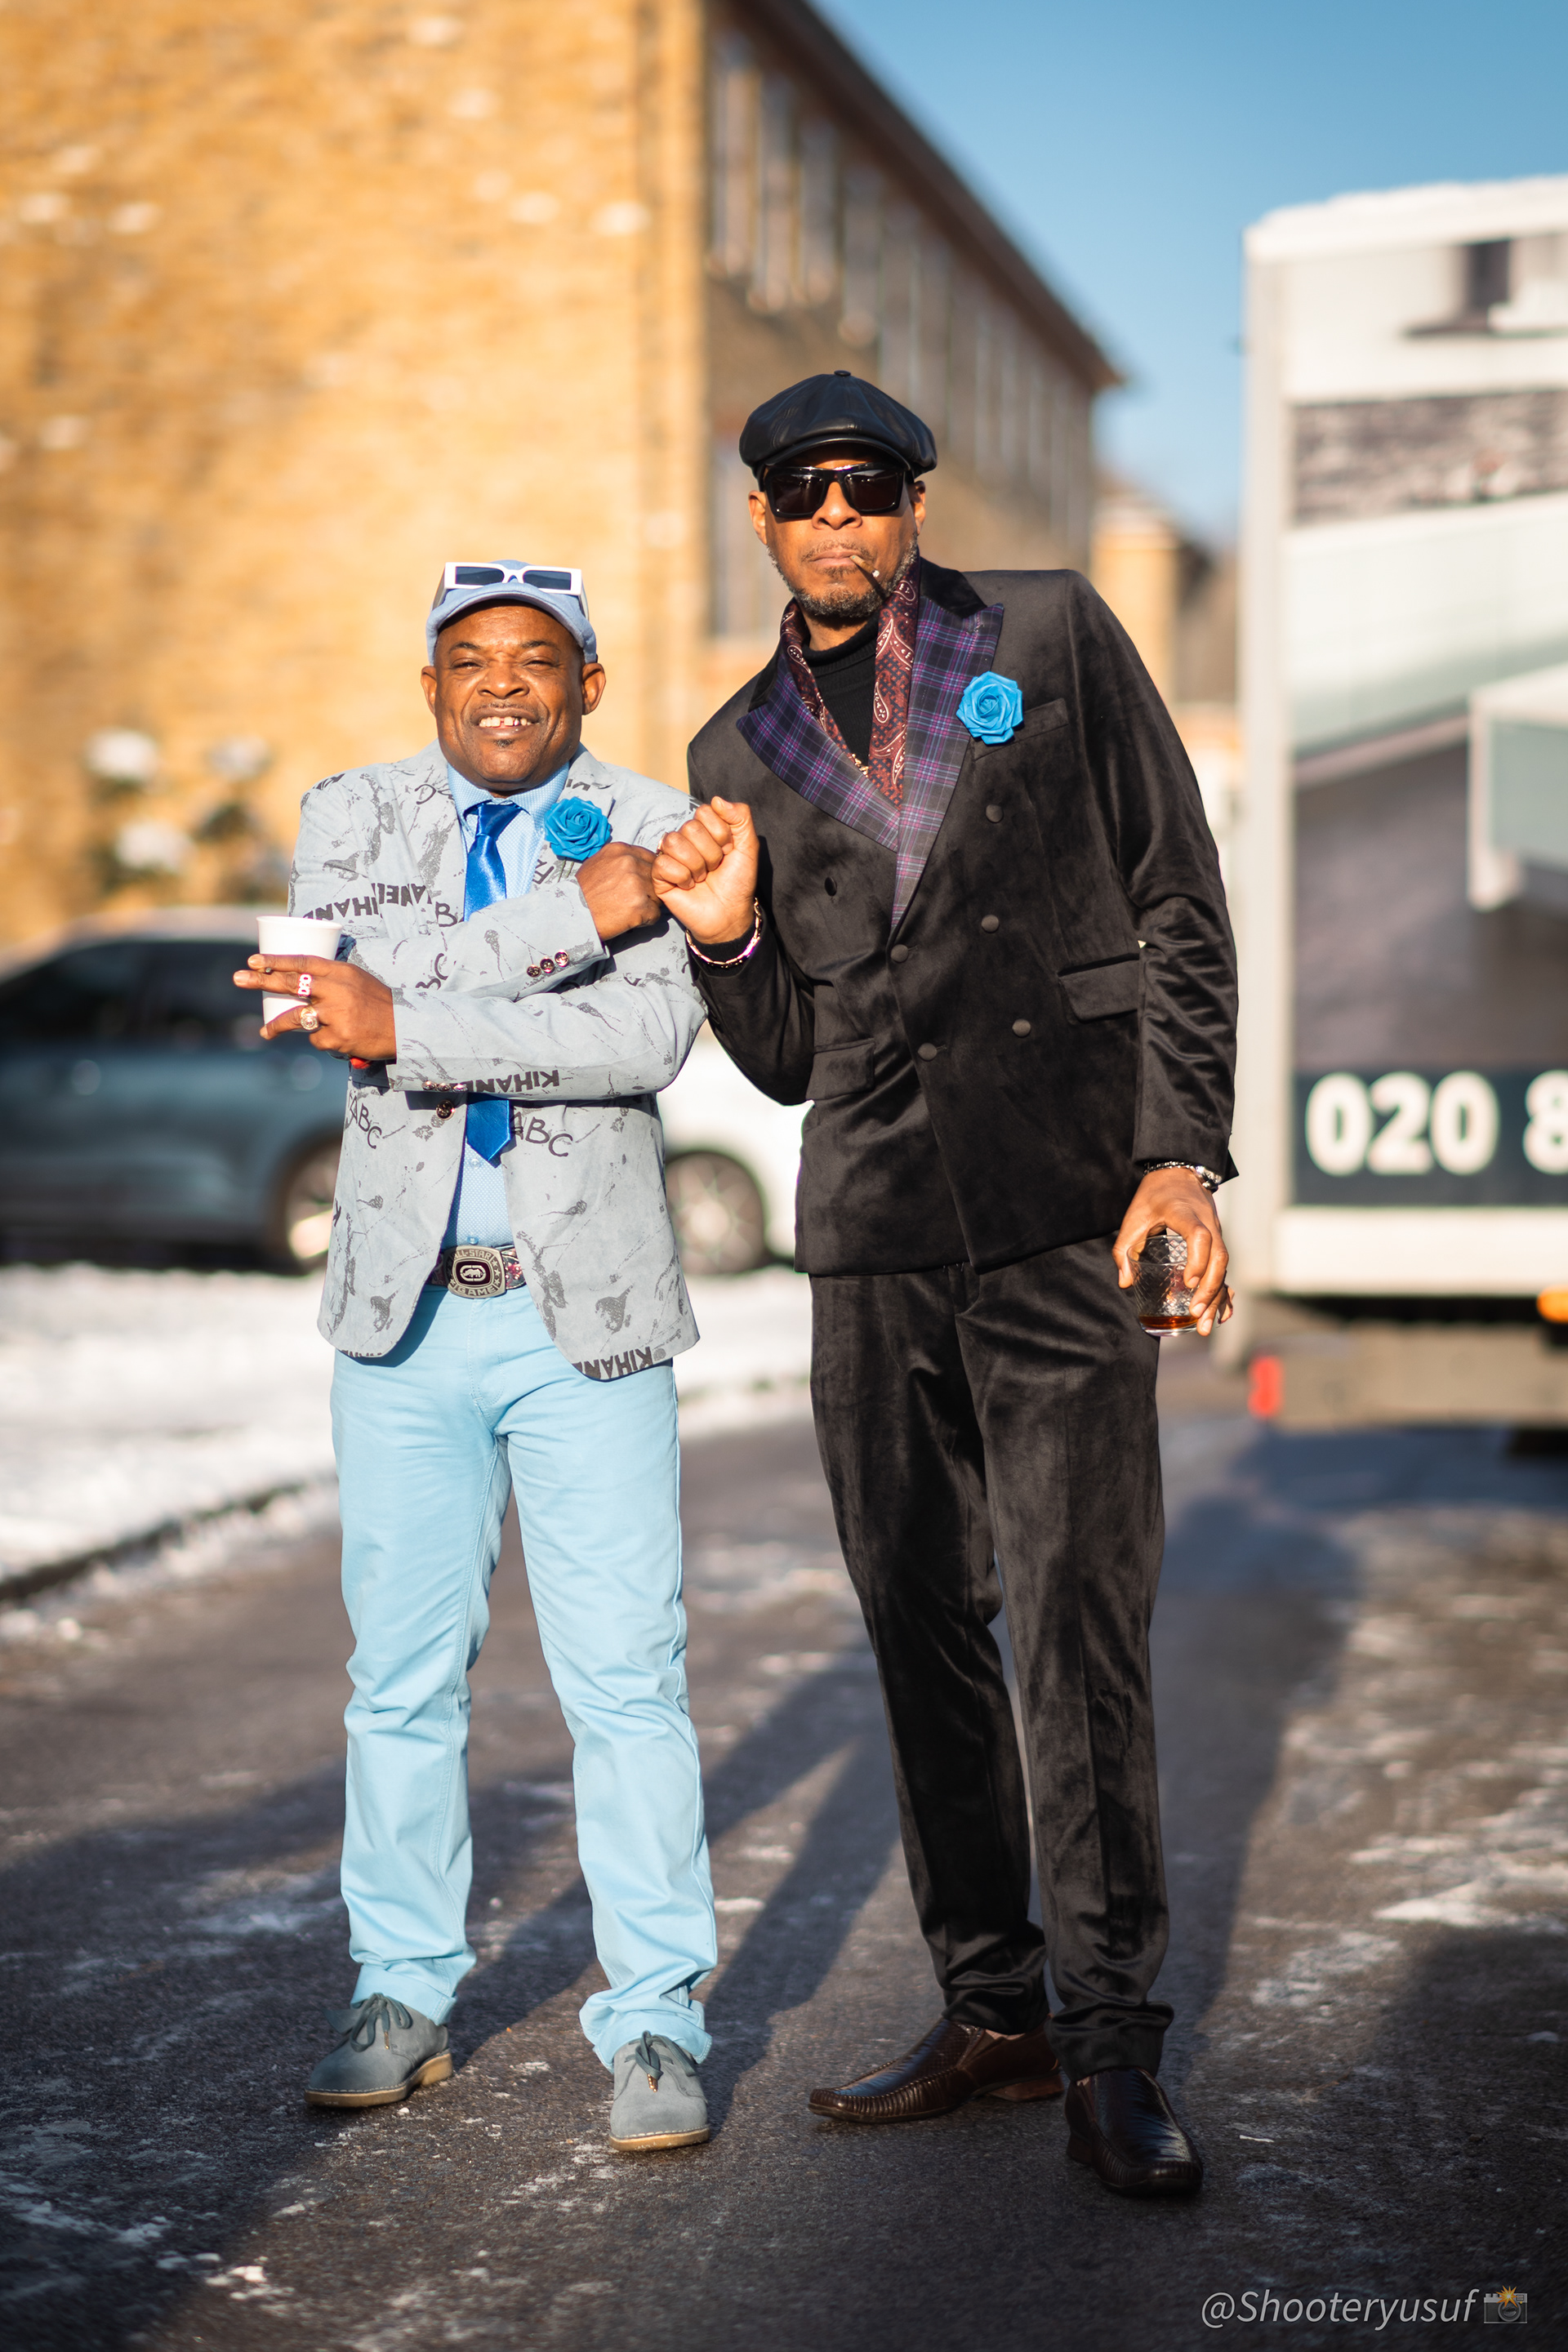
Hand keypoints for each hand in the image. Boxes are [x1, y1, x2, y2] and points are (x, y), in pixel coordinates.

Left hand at [233, 955, 397, 1059]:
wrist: (405, 1028)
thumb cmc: (378, 1004)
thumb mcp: (357, 981)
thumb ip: (331, 979)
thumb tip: (297, 981)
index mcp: (342, 972)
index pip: (303, 962)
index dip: (276, 961)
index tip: (254, 961)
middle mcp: (337, 990)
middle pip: (292, 983)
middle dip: (261, 981)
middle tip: (238, 978)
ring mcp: (337, 1014)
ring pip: (296, 1017)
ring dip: (277, 1026)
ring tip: (265, 1032)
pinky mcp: (338, 1037)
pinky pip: (316, 1039)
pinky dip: (321, 1040)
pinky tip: (335, 1040)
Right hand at [577, 841, 659, 941]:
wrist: (572, 914)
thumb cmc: (583, 892)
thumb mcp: (598, 862)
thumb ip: (619, 859)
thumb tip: (638, 861)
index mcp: (621, 851)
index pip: (650, 859)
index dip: (646, 873)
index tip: (639, 883)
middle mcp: (630, 863)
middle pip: (656, 877)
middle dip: (649, 889)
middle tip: (633, 899)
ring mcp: (636, 884)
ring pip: (658, 895)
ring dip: (648, 904)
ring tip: (629, 909)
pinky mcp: (640, 906)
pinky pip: (655, 914)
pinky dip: (646, 920)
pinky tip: (630, 919)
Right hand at [651, 797, 759, 944]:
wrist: (729, 914)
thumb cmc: (737, 882)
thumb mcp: (748, 847)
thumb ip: (741, 818)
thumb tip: (717, 800)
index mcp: (705, 829)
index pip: (704, 812)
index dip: (720, 834)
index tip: (728, 851)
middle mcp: (685, 840)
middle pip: (690, 828)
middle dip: (710, 853)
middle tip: (714, 869)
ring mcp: (671, 857)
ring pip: (674, 842)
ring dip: (695, 865)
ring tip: (702, 878)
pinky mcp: (659, 876)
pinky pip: (663, 864)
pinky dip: (682, 877)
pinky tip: (688, 886)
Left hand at [1113, 1167, 1232, 1336]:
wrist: (1180, 1173)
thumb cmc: (1154, 1195)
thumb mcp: (1133, 1217)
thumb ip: (1123, 1248)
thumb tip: (1125, 1282)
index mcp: (1185, 1213)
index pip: (1200, 1235)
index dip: (1198, 1259)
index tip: (1188, 1281)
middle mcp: (1207, 1223)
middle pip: (1219, 1257)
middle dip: (1210, 1288)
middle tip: (1195, 1313)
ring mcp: (1216, 1233)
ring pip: (1225, 1266)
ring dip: (1217, 1297)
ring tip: (1206, 1326)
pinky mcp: (1217, 1243)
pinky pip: (1225, 1269)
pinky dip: (1224, 1292)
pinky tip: (1221, 1315)